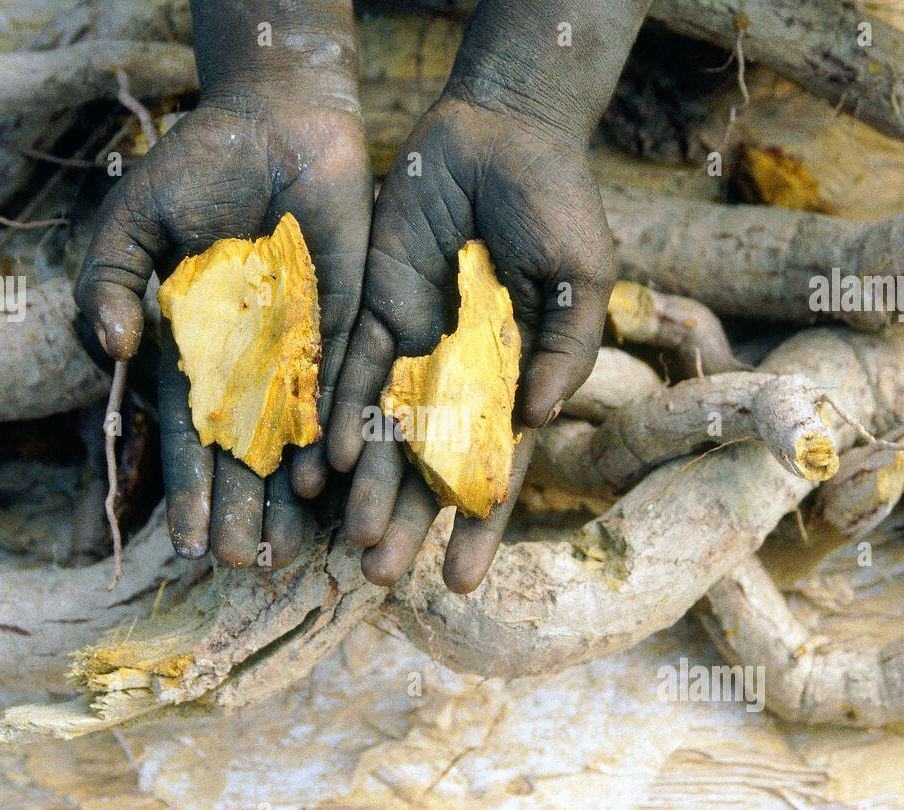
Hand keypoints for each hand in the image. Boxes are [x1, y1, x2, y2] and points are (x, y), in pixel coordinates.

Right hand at [76, 91, 370, 567]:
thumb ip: (108, 282)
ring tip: (296, 548)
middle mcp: (247, 362)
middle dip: (246, 508)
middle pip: (246, 451)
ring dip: (295, 492)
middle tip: (249, 565)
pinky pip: (342, 384)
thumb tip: (114, 351)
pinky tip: (334, 475)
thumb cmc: (192, 168)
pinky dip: (337, 428)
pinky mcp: (348, 322)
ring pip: (298, 434)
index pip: (189, 433)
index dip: (189, 487)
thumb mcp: (132, 222)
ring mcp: (299, 347)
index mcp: (193, 350)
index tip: (191, 540)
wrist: (273, 122)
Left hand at [328, 94, 616, 591]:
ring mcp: (415, 346)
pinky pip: (350, 371)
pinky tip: (322, 464)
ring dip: (367, 487)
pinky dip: (339, 416)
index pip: (495, 469)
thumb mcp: (581, 276)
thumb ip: (565, 350)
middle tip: (380, 577)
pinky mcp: (374, 310)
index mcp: (516, 381)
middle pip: (430, 465)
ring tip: (348, 543)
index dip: (478, 525)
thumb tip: (538, 424)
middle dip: (407, 521)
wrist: (500, 133)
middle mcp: (461, 377)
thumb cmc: (557, 204)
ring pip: (384, 431)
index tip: (460, 581)